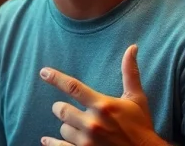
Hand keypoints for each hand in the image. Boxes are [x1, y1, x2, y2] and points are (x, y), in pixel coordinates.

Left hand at [39, 45, 165, 145]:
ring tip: (79, 128)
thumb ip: (130, 73)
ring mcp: (87, 141)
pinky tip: (46, 140)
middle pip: (61, 110)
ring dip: (67, 127)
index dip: (56, 78)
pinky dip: (51, 143)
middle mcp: (92, 123)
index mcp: (103, 105)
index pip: (73, 87)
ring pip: (62, 129)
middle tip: (69, 110)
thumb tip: (132, 48)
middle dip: (62, 108)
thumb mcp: (137, 99)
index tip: (43, 72)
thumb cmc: (140, 126)